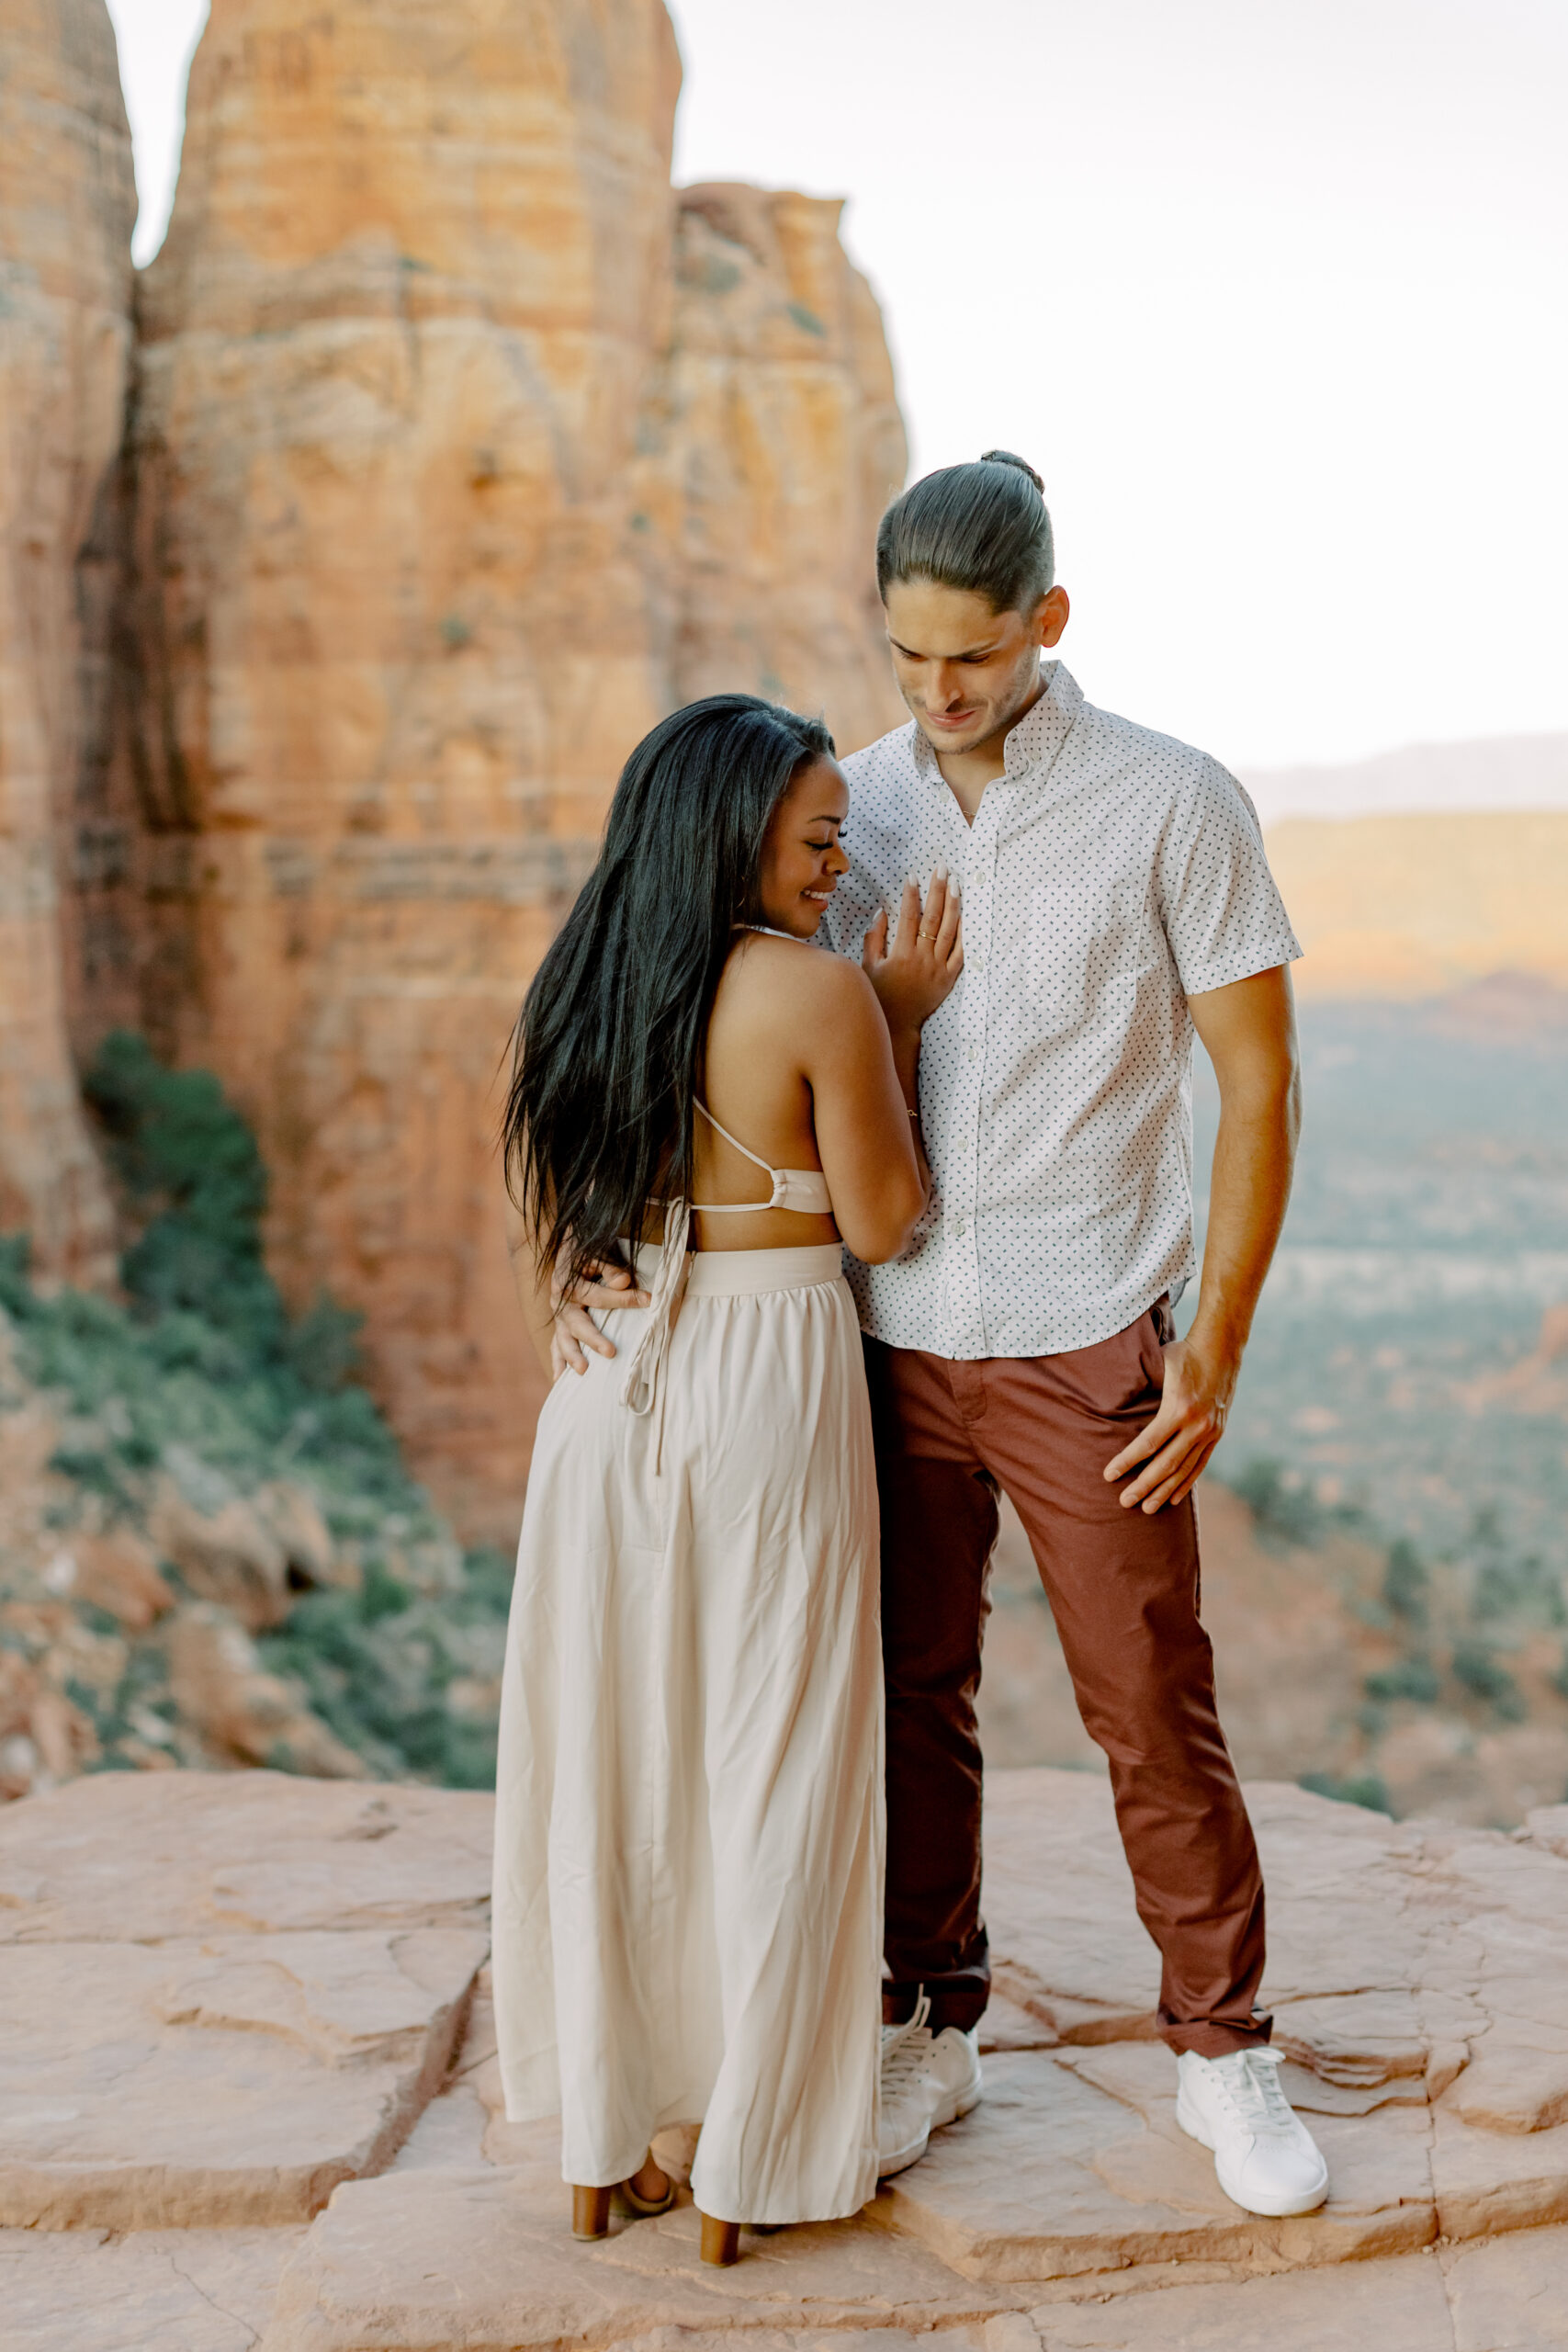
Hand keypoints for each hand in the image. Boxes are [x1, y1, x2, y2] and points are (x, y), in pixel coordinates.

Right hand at [549, 1258, 650, 1377]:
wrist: (565, 1254)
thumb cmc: (586, 1256)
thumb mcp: (597, 1256)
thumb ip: (610, 1269)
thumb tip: (624, 1282)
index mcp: (570, 1283)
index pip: (598, 1295)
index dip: (624, 1299)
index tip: (649, 1301)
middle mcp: (561, 1302)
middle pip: (578, 1323)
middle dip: (594, 1339)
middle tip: (610, 1352)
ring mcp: (559, 1318)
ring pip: (563, 1339)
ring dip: (572, 1356)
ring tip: (584, 1371)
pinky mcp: (560, 1328)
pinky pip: (556, 1347)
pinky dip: (557, 1363)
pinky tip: (559, 1380)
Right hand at [861, 871, 962, 1032]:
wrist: (898, 1025)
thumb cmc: (879, 995)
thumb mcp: (868, 967)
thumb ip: (874, 938)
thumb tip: (882, 911)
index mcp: (901, 954)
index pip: (909, 916)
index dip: (911, 894)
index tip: (914, 876)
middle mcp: (922, 958)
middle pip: (933, 917)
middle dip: (937, 890)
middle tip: (942, 868)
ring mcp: (938, 968)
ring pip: (949, 930)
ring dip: (953, 905)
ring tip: (956, 884)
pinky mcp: (949, 978)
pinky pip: (960, 952)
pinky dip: (963, 933)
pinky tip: (964, 915)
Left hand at [1102, 1332, 1236, 1511]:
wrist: (1221, 1348)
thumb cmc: (1183, 1354)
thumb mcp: (1159, 1364)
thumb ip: (1142, 1386)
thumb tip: (1112, 1398)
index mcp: (1178, 1408)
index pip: (1148, 1444)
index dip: (1127, 1461)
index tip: (1109, 1475)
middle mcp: (1196, 1425)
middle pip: (1165, 1464)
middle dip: (1144, 1485)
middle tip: (1124, 1502)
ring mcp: (1209, 1432)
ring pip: (1184, 1469)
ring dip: (1164, 1491)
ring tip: (1146, 1509)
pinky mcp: (1217, 1434)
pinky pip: (1200, 1465)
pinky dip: (1186, 1483)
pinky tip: (1173, 1498)